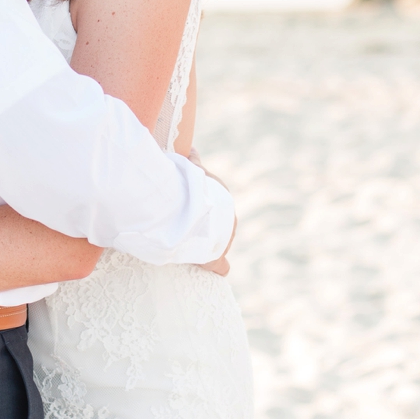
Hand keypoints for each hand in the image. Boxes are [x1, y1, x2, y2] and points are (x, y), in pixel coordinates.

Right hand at [190, 148, 233, 276]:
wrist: (190, 209)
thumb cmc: (190, 188)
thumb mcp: (194, 170)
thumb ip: (194, 161)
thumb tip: (193, 148)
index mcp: (226, 201)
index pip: (220, 209)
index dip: (209, 212)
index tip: (197, 214)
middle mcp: (230, 222)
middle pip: (221, 228)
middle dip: (209, 229)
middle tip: (191, 231)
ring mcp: (224, 242)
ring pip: (219, 245)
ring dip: (208, 246)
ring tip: (192, 247)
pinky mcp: (216, 258)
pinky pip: (221, 266)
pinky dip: (218, 267)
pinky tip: (216, 269)